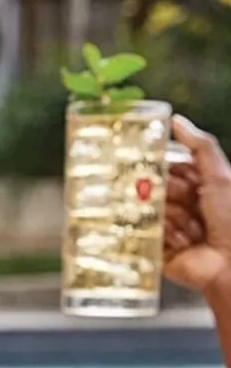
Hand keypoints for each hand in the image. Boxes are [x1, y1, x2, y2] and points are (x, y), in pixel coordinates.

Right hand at [165, 116, 230, 295]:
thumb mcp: (220, 176)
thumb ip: (200, 146)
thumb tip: (176, 120)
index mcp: (196, 185)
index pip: (167, 166)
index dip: (169, 169)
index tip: (178, 175)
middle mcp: (180, 204)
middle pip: (155, 186)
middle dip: (173, 195)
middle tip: (193, 203)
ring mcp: (166, 225)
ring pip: (151, 209)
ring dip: (176, 219)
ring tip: (196, 230)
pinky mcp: (155, 247)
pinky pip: (146, 231)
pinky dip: (166, 235)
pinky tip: (184, 242)